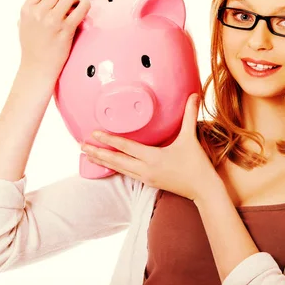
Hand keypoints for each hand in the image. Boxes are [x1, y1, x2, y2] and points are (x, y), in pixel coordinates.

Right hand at [17, 0, 90, 78]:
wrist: (38, 68)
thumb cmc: (32, 47)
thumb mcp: (23, 24)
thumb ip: (31, 9)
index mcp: (27, 8)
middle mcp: (38, 12)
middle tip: (68, 6)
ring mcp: (52, 20)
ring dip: (76, 1)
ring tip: (74, 11)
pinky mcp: (66, 29)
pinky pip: (82, 8)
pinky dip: (85, 6)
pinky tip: (83, 11)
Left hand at [81, 93, 221, 201]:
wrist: (203, 189)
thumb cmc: (197, 164)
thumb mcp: (191, 138)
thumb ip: (190, 115)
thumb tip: (193, 95)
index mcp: (153, 157)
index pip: (126, 147)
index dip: (109, 140)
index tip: (94, 134)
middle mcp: (145, 169)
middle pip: (116, 161)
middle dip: (97, 153)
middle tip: (81, 145)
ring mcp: (146, 178)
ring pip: (119, 169)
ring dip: (102, 162)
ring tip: (87, 155)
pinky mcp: (148, 182)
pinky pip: (126, 174)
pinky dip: (114, 168)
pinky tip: (108, 164)